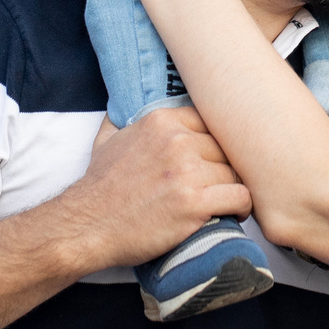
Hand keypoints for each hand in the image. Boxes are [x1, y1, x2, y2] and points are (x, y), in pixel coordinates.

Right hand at [59, 106, 250, 268]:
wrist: (87, 226)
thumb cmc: (99, 187)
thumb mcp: (106, 140)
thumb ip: (121, 117)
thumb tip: (122, 102)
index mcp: (161, 121)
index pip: (211, 122)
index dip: (214, 145)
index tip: (213, 161)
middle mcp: (177, 141)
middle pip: (225, 149)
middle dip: (223, 168)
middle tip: (220, 185)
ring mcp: (186, 171)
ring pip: (234, 173)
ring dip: (232, 189)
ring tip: (226, 202)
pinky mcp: (194, 203)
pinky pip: (241, 196)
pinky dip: (242, 207)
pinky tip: (234, 213)